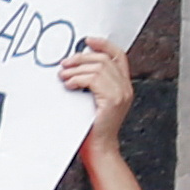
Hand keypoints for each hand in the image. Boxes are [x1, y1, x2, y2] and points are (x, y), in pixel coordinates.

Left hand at [62, 35, 138, 155]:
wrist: (99, 148)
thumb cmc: (92, 127)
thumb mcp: (94, 99)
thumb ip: (92, 82)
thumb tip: (73, 64)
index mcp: (123, 85)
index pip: (118, 55)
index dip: (103, 45)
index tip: (87, 40)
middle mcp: (126, 87)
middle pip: (104, 59)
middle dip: (81, 58)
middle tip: (64, 64)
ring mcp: (122, 93)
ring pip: (98, 67)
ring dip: (76, 69)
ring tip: (63, 77)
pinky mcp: (113, 100)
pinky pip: (93, 79)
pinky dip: (77, 79)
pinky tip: (69, 85)